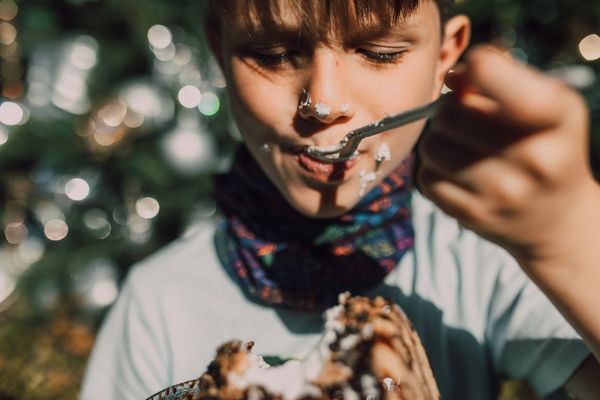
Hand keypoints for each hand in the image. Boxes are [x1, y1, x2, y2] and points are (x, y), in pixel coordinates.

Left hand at [417, 46, 597, 263]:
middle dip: (449, 110)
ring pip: (432, 147)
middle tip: (466, 118)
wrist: (557, 217)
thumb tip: (453, 78)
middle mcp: (533, 158)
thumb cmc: (544, 144)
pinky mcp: (475, 215)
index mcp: (555, 117)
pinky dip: (435, 172)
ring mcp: (503, 192)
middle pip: (449, 115)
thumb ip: (502, 77)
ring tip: (462, 147)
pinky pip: (427, 179)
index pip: (493, 76)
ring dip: (439, 142)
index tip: (479, 70)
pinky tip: (459, 173)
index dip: (477, 67)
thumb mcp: (546, 102)